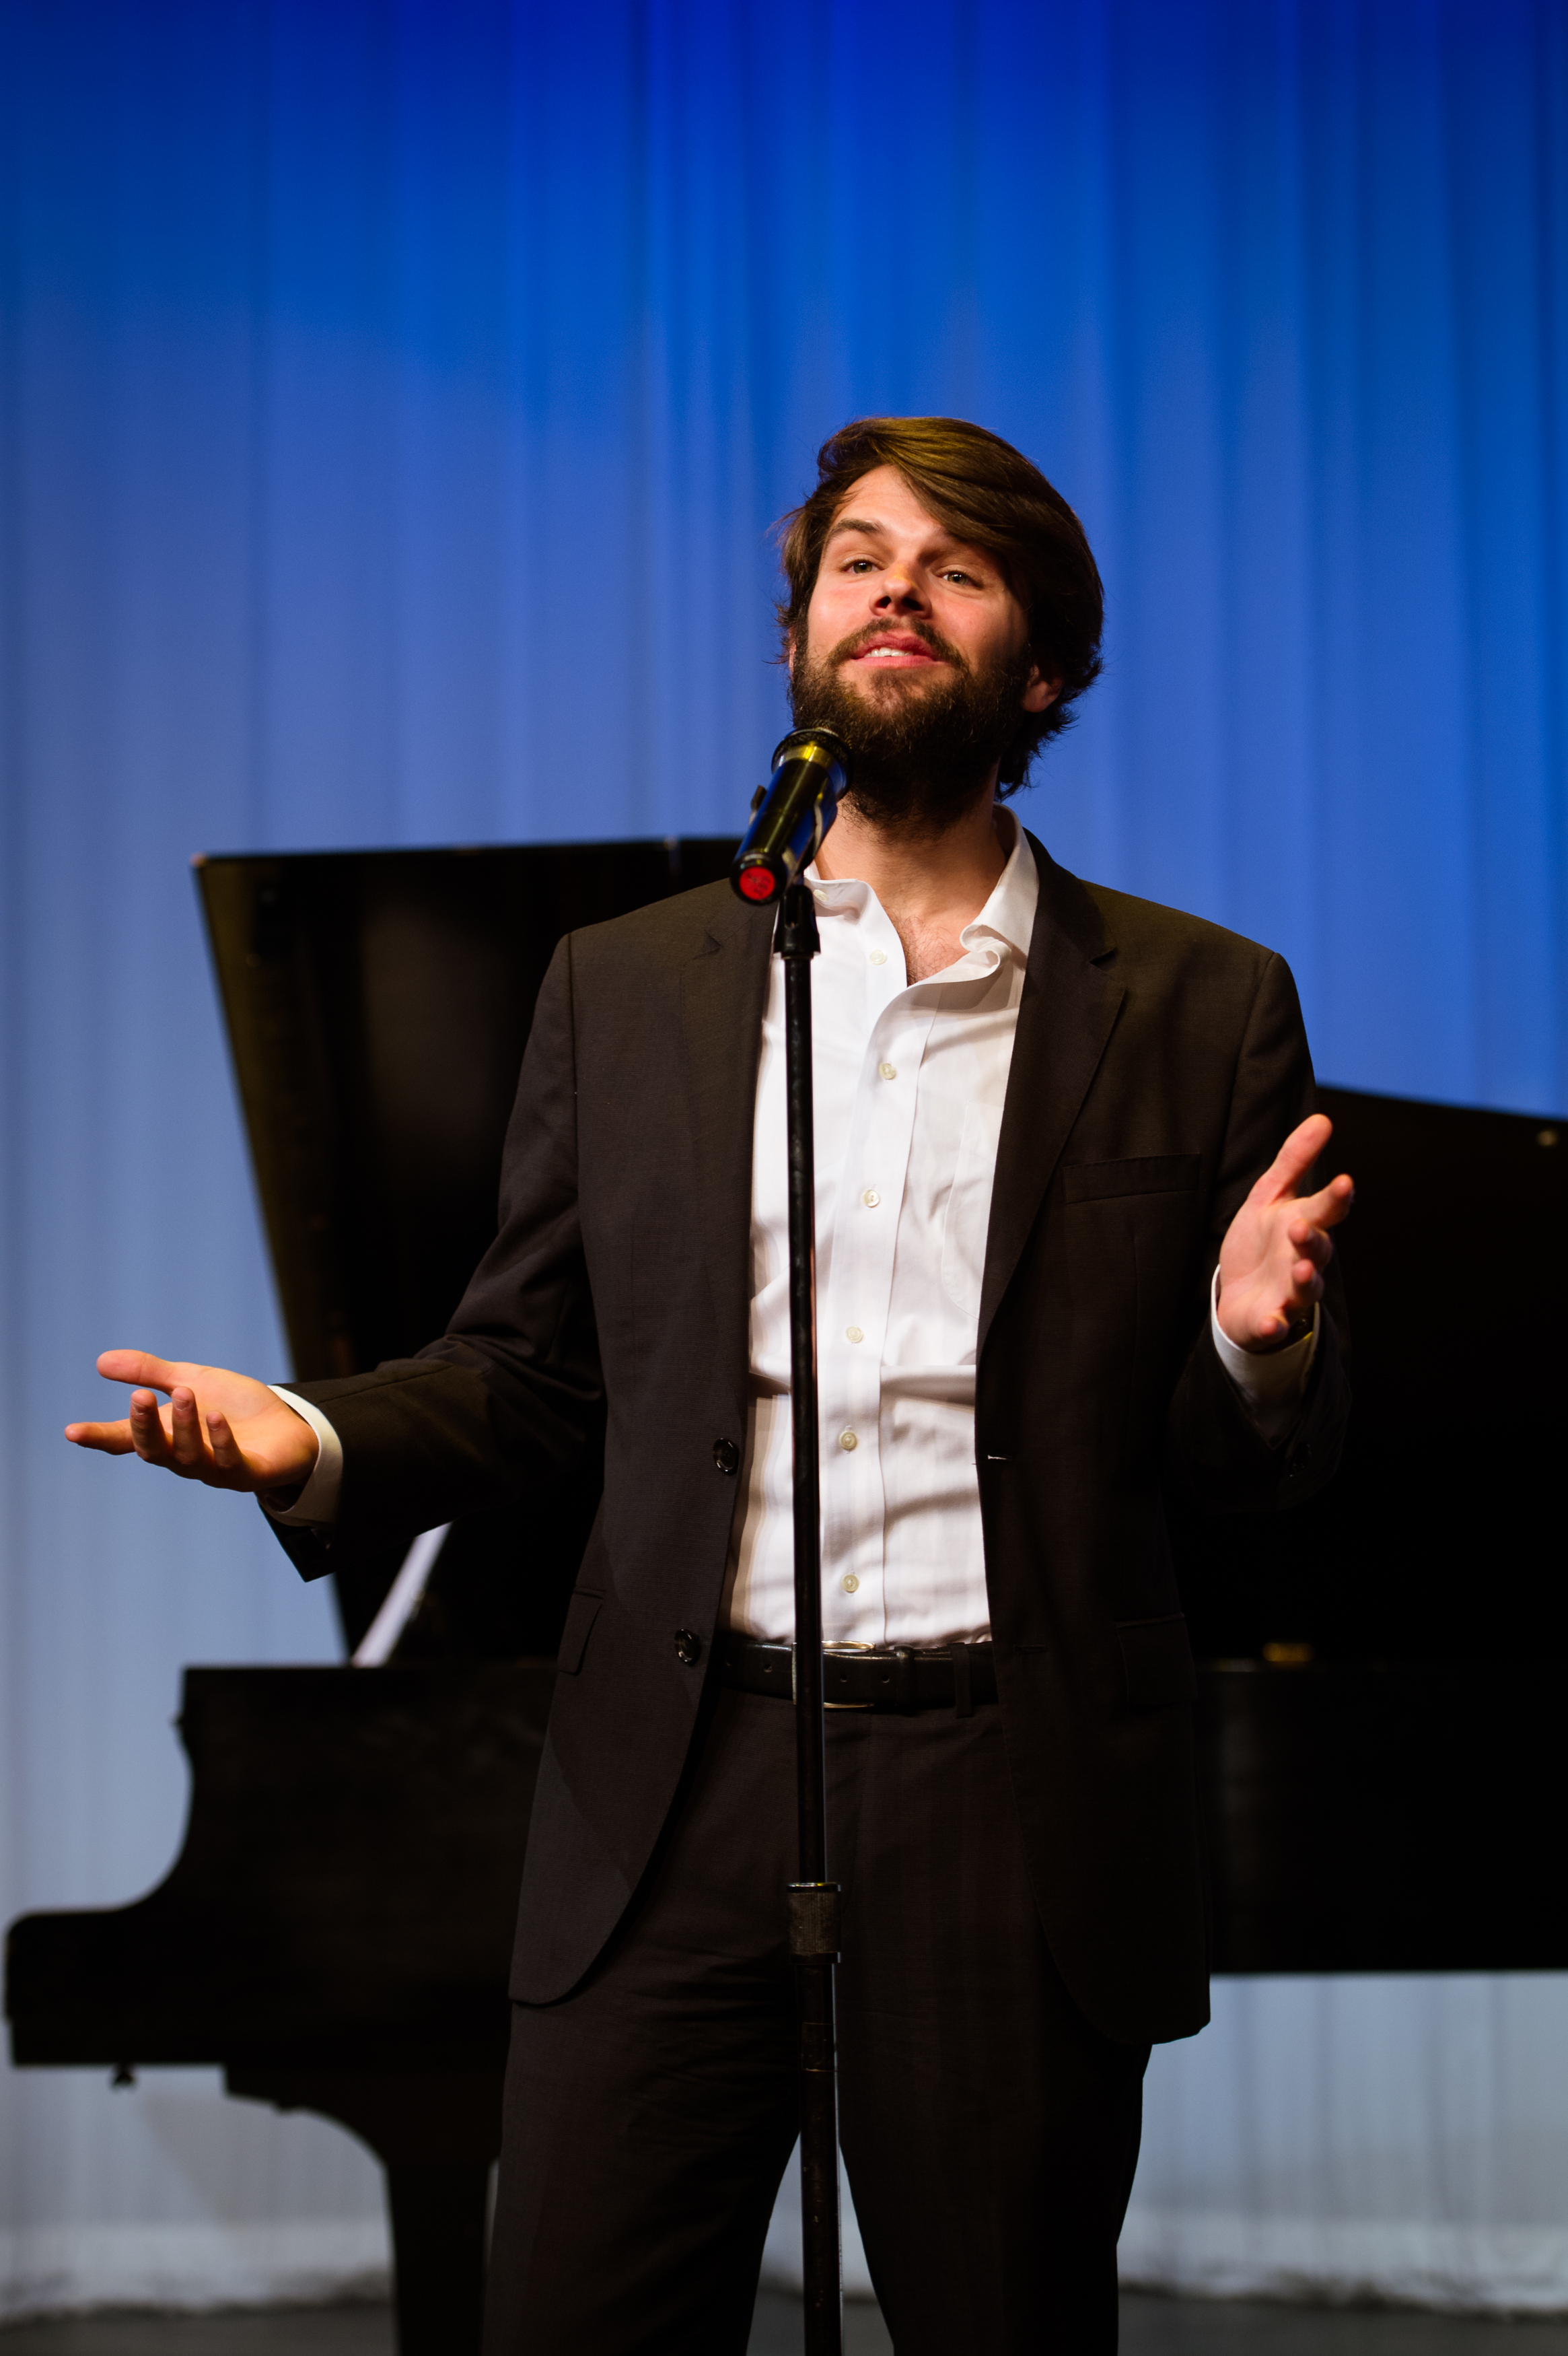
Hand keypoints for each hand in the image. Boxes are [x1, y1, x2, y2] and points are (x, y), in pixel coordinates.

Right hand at [64, 1352, 319, 1494]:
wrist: (289, 1427)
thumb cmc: (236, 1407)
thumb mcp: (191, 1380)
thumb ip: (151, 1372)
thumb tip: (101, 1361)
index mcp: (167, 1435)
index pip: (126, 1439)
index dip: (99, 1437)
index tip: (71, 1431)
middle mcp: (185, 1457)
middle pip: (154, 1450)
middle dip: (143, 1425)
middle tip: (139, 1396)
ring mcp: (214, 1470)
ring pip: (188, 1456)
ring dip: (184, 1425)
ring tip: (185, 1393)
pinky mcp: (246, 1474)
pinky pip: (228, 1462)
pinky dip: (220, 1441)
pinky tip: (216, 1418)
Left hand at [1216, 1115, 1352, 1353]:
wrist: (1238, 1294)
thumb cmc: (1260, 1242)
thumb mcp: (1271, 1195)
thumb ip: (1295, 1160)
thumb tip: (1322, 1119)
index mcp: (1306, 1225)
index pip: (1327, 1210)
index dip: (1336, 1197)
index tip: (1343, 1181)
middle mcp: (1304, 1260)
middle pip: (1318, 1249)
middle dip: (1313, 1239)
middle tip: (1302, 1226)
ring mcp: (1289, 1292)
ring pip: (1305, 1288)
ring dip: (1305, 1279)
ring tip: (1300, 1269)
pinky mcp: (1270, 1320)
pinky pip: (1276, 1324)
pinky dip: (1275, 1324)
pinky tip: (1273, 1321)